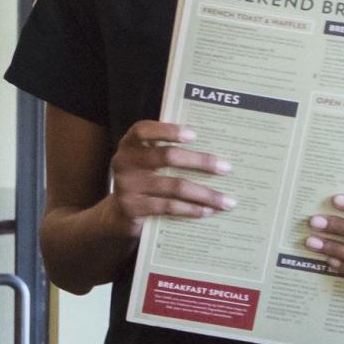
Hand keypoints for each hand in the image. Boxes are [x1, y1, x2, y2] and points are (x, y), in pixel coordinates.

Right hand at [106, 120, 234, 237]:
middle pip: (167, 157)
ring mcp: (127, 186)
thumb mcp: (146, 161)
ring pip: (174, 186)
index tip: (194, 135)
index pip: (144, 130)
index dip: (168, 130)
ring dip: (204, 193)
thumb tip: (210, 147)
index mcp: (129, 144)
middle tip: (225, 167)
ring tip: (226, 200)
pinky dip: (191, 209)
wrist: (118, 214)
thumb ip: (165, 150)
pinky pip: (168, 207)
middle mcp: (125, 162)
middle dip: (200, 161)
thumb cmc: (142, 179)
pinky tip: (208, 211)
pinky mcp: (133, 208)